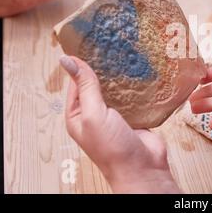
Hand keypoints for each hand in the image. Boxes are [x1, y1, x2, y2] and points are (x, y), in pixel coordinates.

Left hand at [59, 55, 179, 193]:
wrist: (143, 168)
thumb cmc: (113, 149)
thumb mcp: (93, 114)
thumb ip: (85, 86)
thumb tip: (68, 61)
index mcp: (77, 115)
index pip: (76, 83)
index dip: (82, 65)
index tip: (90, 44)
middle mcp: (95, 114)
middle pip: (97, 84)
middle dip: (104, 68)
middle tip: (112, 46)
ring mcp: (116, 114)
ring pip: (116, 88)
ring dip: (121, 76)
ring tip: (127, 56)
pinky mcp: (135, 114)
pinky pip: (133, 95)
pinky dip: (137, 86)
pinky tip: (141, 74)